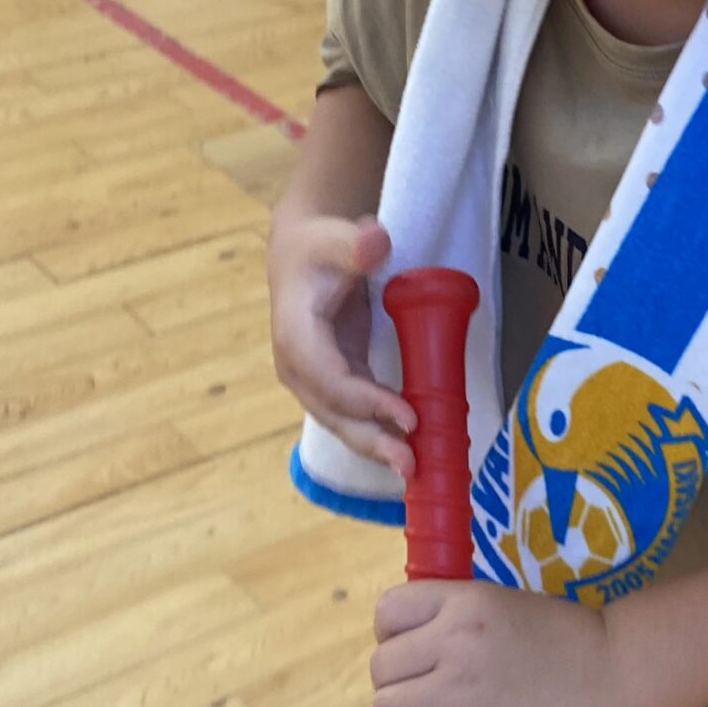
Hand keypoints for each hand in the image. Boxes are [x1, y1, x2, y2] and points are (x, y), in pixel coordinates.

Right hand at [267, 209, 415, 475]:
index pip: (329, 378)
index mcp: (295, 334)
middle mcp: (298, 366)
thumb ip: (355, 242)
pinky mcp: (333, 382)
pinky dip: (378, 433)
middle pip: (334, 412)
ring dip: (376, 447)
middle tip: (410, 464)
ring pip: (342, 421)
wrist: (302, 254)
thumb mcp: (335, 237)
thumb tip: (375, 241)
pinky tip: (407, 449)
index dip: (366, 400)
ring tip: (412, 469)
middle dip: (372, 440)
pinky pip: (354, 415)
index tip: (408, 415)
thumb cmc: (319, 246)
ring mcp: (314, 379)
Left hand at [371, 582, 619, 706]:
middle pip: (381, 666)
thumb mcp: (498, 601)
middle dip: (395, 679)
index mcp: (464, 601)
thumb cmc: (556, 634)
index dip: (390, 632)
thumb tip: (400, 640)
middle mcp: (456, 642)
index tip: (411, 646)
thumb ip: (450, 614)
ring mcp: (463, 691)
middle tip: (422, 687)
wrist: (607, 670)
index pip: (387, 611)